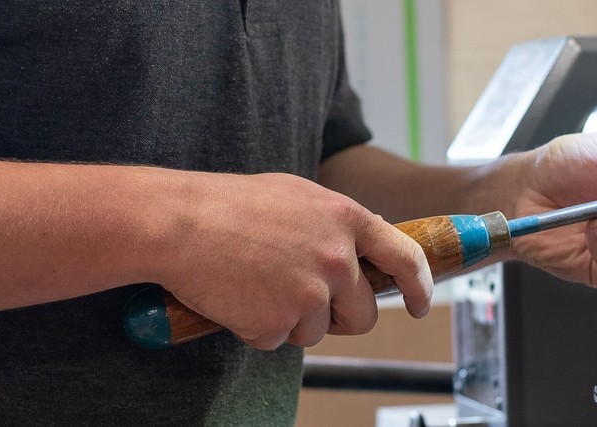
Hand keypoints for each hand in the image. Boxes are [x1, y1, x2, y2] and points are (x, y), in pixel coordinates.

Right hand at [157, 173, 432, 349]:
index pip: (406, 259)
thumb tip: (357, 250)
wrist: (177, 223)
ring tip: (256, 285)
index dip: (418, 287)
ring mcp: (309, 294)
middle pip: (363, 314)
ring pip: (316, 332)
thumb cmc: (228, 204)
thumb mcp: (297, 196)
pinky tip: (237, 296)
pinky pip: (277, 340)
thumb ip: (335, 224)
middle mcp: (337, 259)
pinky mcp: (277, 324)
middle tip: (304, 302)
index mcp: (347, 219)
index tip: (419, 303)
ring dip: (291, 320)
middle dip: (340, 317)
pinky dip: (256, 328)